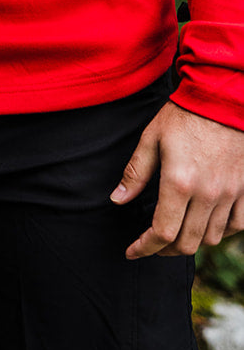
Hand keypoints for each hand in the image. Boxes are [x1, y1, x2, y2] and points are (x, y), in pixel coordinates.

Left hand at [111, 100, 243, 257]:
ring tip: (175, 234)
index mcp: (179, 182)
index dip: (145, 248)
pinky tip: (205, 224)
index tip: (133, 251)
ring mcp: (230, 194)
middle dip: (164, 250)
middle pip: (187, 243)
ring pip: (211, 238)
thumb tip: (118, 200)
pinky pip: (237, 225)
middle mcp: (207, 194)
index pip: (162, 232)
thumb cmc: (183, 115)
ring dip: (191, 242)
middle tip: (151, 245)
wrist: (221, 98)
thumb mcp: (151, 139)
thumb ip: (135, 173)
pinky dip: (220, 231)